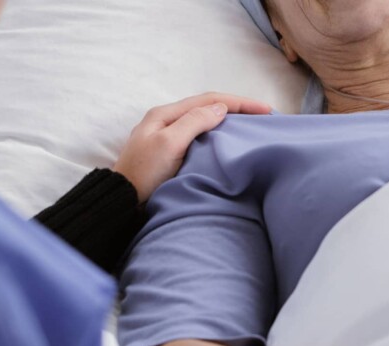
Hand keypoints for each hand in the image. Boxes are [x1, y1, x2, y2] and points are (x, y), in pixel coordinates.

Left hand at [114, 93, 271, 201]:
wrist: (122, 202)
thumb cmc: (144, 174)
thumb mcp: (169, 144)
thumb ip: (194, 122)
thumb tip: (221, 109)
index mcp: (165, 114)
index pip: (209, 100)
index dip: (239, 102)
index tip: (265, 109)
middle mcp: (166, 121)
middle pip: (207, 107)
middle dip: (237, 107)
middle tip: (263, 114)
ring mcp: (167, 136)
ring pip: (204, 120)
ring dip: (228, 120)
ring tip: (251, 125)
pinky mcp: (170, 153)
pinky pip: (199, 135)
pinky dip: (218, 134)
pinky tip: (228, 141)